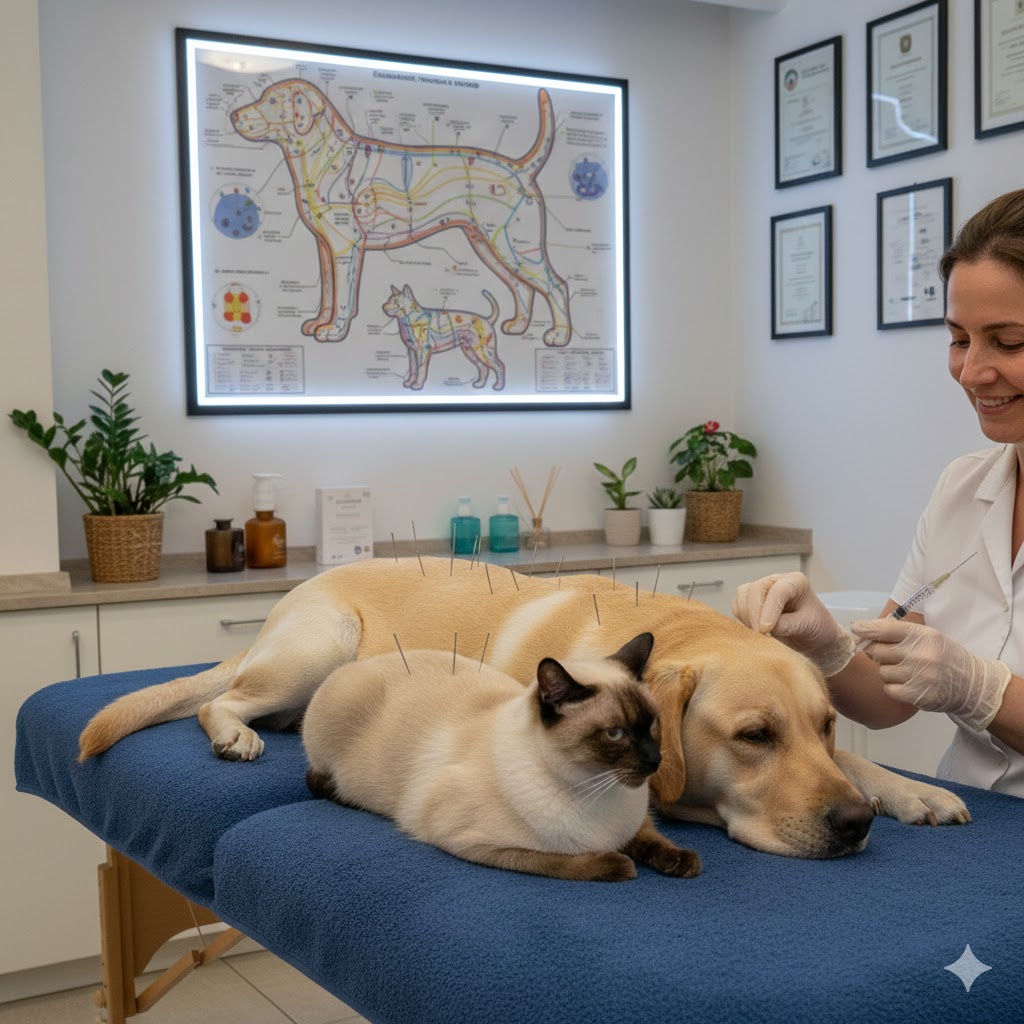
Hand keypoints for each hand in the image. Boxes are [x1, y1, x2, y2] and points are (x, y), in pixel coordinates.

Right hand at [731, 572, 854, 676]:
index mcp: (796, 582)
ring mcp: (762, 590)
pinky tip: (753, 631)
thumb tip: (766, 627)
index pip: (778, 590)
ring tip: (758, 635)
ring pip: (743, 595)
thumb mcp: (809, 627)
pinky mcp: (751, 601)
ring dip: (746, 616)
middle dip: (754, 613)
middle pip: (756, 589)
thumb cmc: (816, 628)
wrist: (813, 637)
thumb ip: (789, 625)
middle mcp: (776, 581)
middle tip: (759, 635)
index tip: (766, 630)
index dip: (770, 609)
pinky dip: (741, 619)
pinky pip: (737, 606)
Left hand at [851, 618, 1011, 731]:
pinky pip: (888, 689)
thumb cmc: (943, 656)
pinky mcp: (916, 695)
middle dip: (877, 653)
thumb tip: (864, 630)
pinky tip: (906, 684)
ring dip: (887, 672)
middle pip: (877, 651)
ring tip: (906, 671)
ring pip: (882, 671)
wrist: (971, 684)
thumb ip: (899, 633)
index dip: (866, 628)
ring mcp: (919, 675)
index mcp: (922, 635)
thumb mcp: (928, 637)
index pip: (885, 628)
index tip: (856, 628)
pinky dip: (893, 687)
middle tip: (889, 656)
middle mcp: (920, 653)